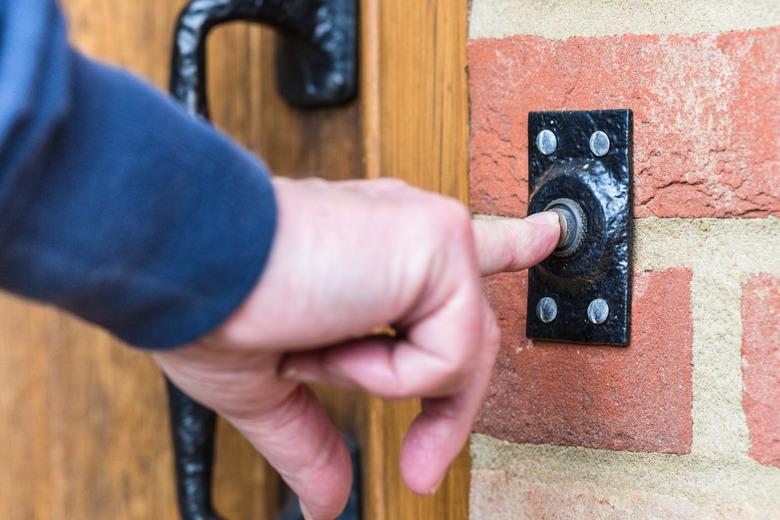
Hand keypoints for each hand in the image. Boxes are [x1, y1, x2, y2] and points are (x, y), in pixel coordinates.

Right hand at [153, 177, 558, 519]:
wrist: (186, 264)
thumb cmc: (210, 304)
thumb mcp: (269, 389)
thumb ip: (314, 438)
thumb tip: (327, 500)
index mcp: (372, 254)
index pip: (454, 256)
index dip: (506, 244)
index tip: (544, 235)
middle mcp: (404, 235)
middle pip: (465, 333)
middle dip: (447, 410)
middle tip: (420, 469)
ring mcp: (427, 236)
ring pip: (459, 352)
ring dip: (383, 381)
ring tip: (316, 353)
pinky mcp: (438, 243)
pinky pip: (446, 353)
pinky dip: (387, 372)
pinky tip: (334, 339)